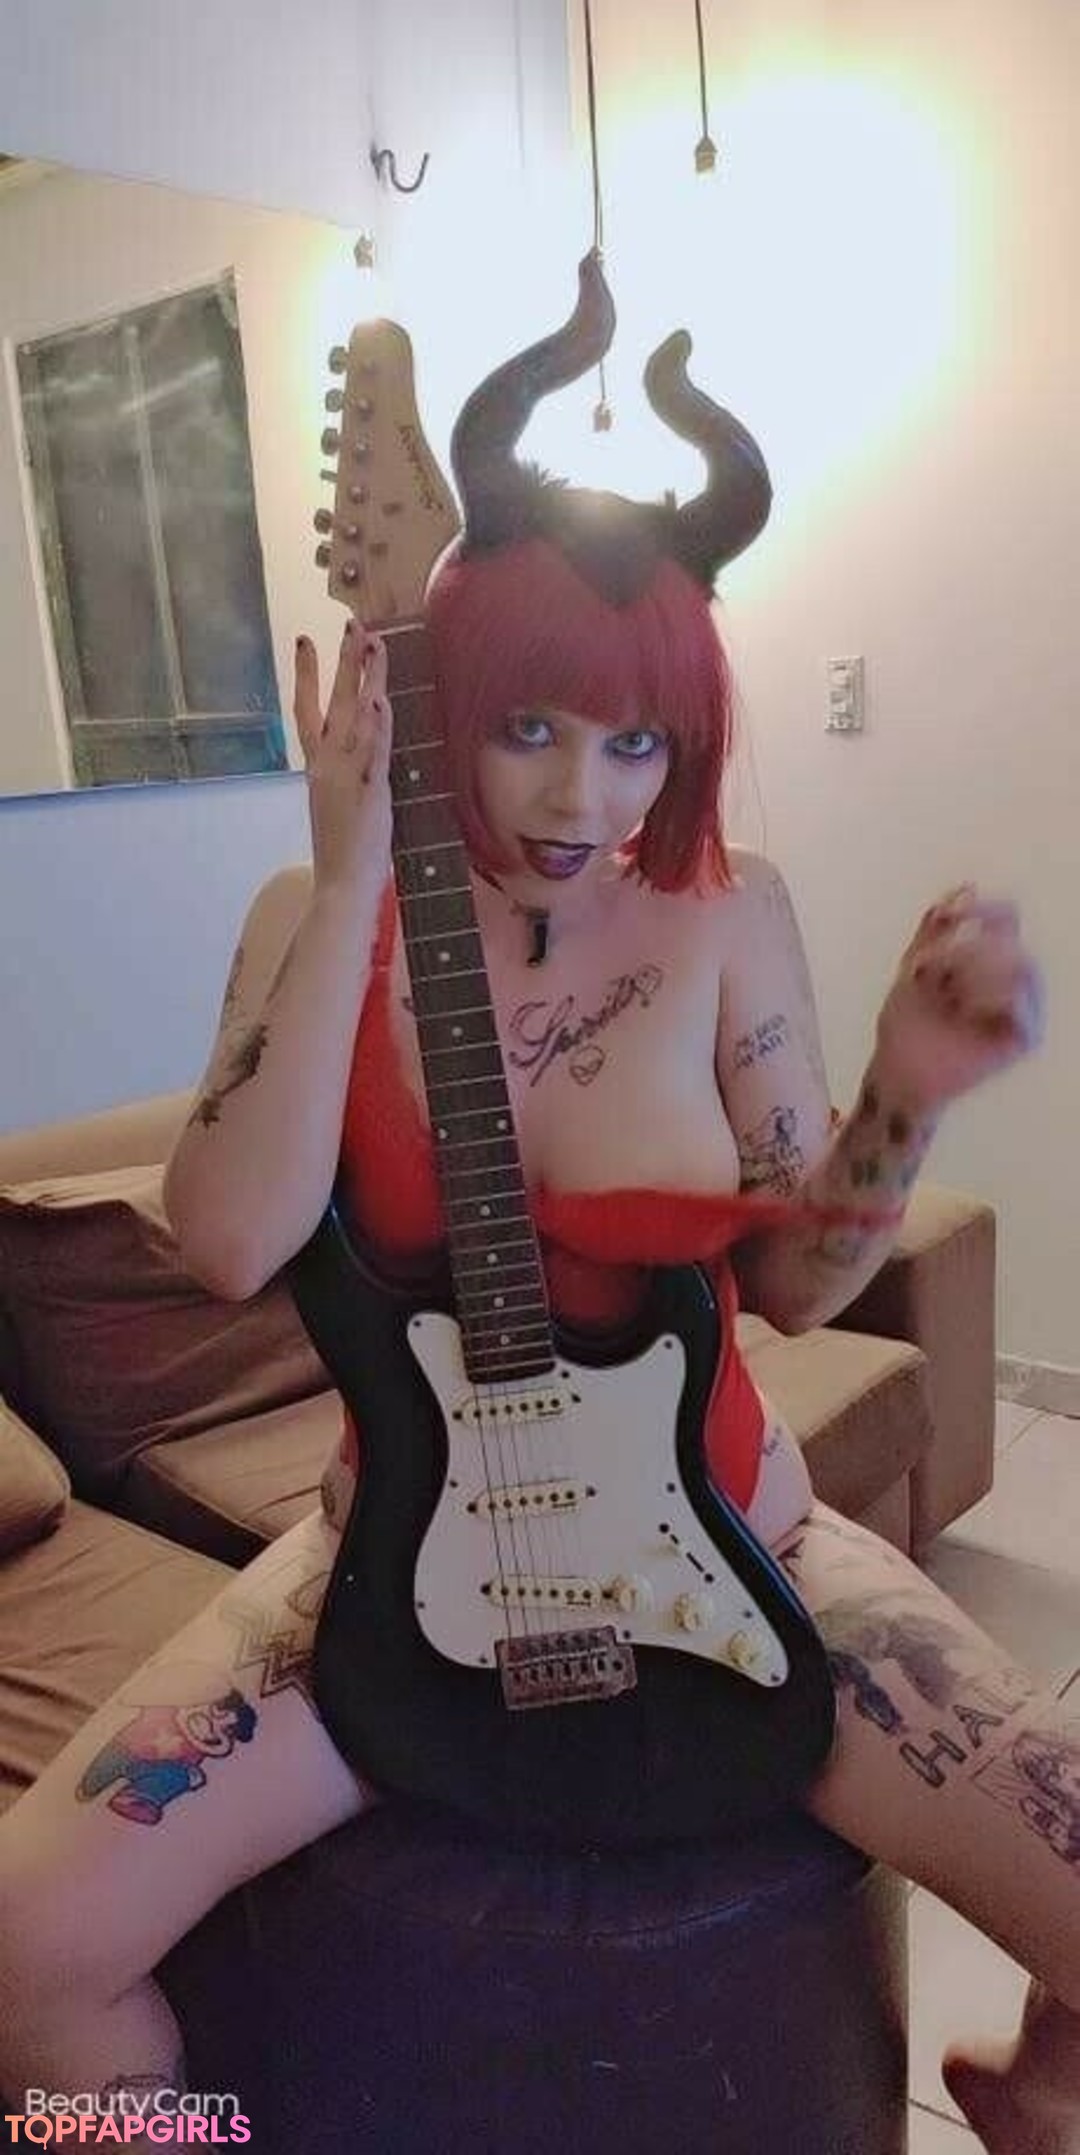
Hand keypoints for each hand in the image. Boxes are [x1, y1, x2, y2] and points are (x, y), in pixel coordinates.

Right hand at [293, 620, 392, 896]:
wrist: (341, 885)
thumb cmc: (344, 850)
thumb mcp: (338, 803)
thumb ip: (344, 773)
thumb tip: (357, 751)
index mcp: (317, 767)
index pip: (306, 710)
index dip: (305, 674)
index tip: (304, 640)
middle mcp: (327, 765)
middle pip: (333, 702)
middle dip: (343, 661)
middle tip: (351, 624)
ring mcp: (347, 776)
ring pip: (356, 717)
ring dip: (365, 678)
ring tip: (373, 643)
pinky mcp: (369, 792)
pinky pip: (373, 753)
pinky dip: (376, 727)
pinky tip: (380, 701)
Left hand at [874, 885, 1045, 1114]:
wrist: (899, 1073)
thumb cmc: (907, 1024)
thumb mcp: (912, 966)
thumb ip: (935, 928)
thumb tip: (966, 888)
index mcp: (987, 960)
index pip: (1006, 919)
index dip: (988, 909)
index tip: (962, 911)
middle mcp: (1010, 981)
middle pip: (1009, 942)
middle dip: (964, 950)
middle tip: (929, 968)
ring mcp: (1021, 1009)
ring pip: (1020, 968)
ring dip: (974, 974)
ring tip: (945, 994)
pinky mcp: (1025, 1037)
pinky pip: (1021, 1006)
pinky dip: (988, 1002)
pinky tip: (962, 1012)